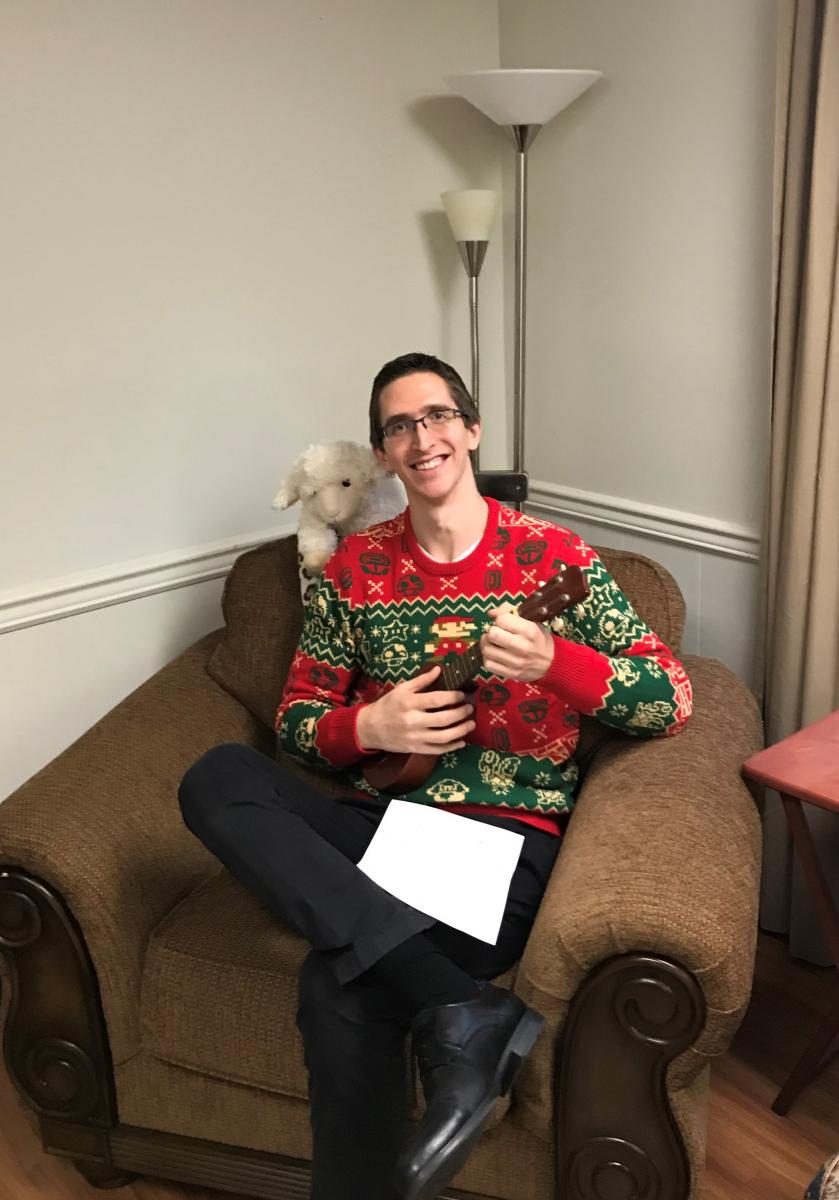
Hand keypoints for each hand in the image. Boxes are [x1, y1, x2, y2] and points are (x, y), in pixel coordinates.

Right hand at [356, 665, 475, 753]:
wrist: (371, 728)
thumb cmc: (388, 705)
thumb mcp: (402, 689)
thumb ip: (421, 680)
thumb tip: (439, 669)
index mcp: (409, 703)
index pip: (436, 700)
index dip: (453, 697)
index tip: (462, 695)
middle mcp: (413, 721)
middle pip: (443, 719)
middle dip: (461, 713)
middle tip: (470, 708)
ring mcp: (415, 737)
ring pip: (443, 737)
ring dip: (461, 731)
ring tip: (471, 724)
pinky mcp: (415, 749)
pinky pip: (437, 750)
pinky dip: (452, 747)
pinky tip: (461, 741)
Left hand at [480, 604, 554, 681]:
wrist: (552, 663)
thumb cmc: (539, 640)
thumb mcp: (531, 623)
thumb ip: (511, 614)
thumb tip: (491, 613)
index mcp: (529, 631)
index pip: (501, 619)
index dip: (499, 619)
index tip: (502, 623)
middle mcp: (522, 646)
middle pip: (492, 634)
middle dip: (491, 631)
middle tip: (496, 633)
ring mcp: (516, 662)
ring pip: (486, 649)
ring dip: (487, 645)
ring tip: (494, 644)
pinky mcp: (511, 673)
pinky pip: (488, 664)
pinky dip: (488, 658)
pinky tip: (495, 655)